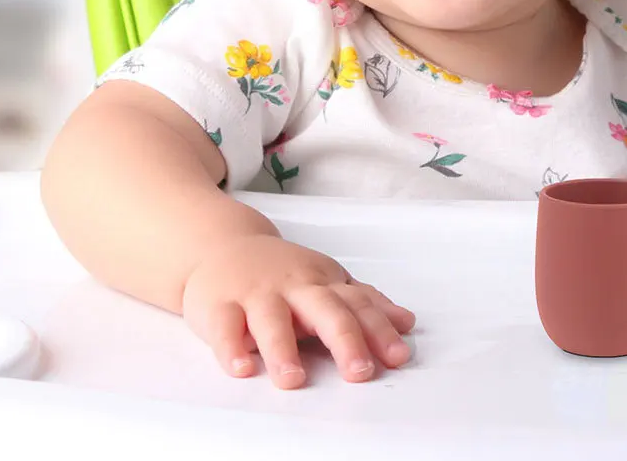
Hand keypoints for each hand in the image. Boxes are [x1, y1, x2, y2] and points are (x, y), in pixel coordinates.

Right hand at [181, 234, 415, 387]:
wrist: (223, 245)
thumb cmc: (282, 271)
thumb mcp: (326, 281)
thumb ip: (364, 302)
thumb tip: (407, 322)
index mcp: (323, 282)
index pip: (357, 304)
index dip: (378, 330)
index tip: (397, 357)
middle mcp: (293, 286)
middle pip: (323, 310)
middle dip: (344, 340)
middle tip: (359, 372)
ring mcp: (256, 294)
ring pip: (271, 319)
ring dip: (283, 349)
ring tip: (294, 380)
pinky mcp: (219, 305)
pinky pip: (224, 327)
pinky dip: (231, 348)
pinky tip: (242, 368)